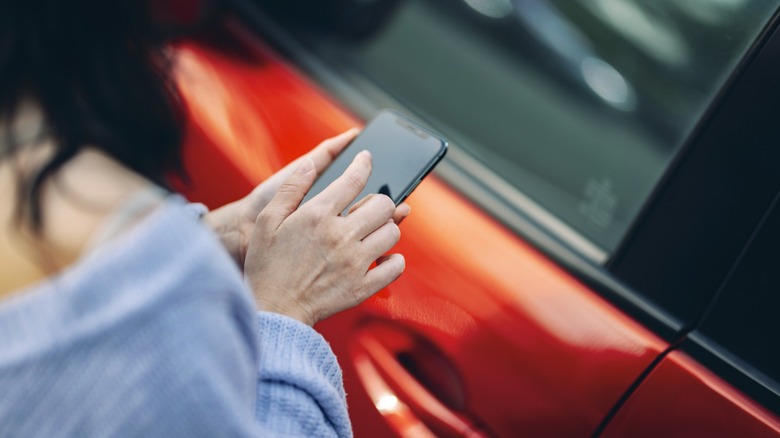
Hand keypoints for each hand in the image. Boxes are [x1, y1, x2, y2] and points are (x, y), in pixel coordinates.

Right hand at [244, 151, 404, 325]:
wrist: (273, 310)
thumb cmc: (267, 265)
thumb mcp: (268, 221)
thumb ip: (291, 188)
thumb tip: (310, 163)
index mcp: (318, 215)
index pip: (354, 179)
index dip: (364, 164)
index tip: (366, 159)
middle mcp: (341, 236)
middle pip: (383, 204)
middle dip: (380, 200)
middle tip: (369, 206)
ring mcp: (355, 263)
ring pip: (393, 232)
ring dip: (386, 228)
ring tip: (372, 232)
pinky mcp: (362, 287)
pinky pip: (395, 267)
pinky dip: (394, 260)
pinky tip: (382, 257)